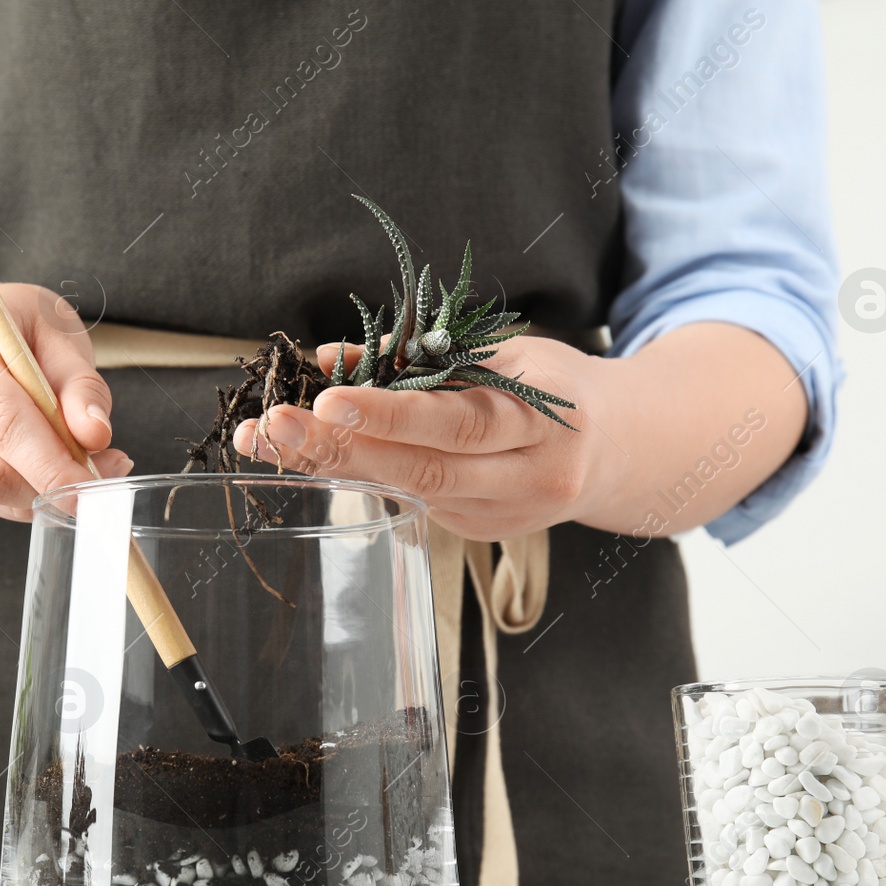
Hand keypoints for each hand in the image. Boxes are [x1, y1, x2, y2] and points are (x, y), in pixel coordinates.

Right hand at [0, 281, 130, 520]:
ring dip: (40, 492)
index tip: (89, 482)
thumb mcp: (54, 326)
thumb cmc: (8, 322)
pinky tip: (48, 468)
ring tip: (80, 466)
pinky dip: (24, 494)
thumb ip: (79, 380)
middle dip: (46, 485)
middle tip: (96, 481)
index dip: (47, 460)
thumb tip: (95, 434)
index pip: (0, 415)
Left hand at [231, 336, 602, 539]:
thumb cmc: (556, 386)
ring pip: (408, 494)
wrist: (619, 452)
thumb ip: (420, 353)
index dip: (391, 416)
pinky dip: (358, 475)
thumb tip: (328, 357)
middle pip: (424, 473)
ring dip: (330, 467)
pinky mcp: (479, 534)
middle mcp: (526, 480)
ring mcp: (501, 518)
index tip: (328, 400)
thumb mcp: (506, 351)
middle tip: (272, 426)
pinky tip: (308, 454)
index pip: (458, 422)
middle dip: (341, 449)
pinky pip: (411, 502)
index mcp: (543, 422)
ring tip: (266, 441)